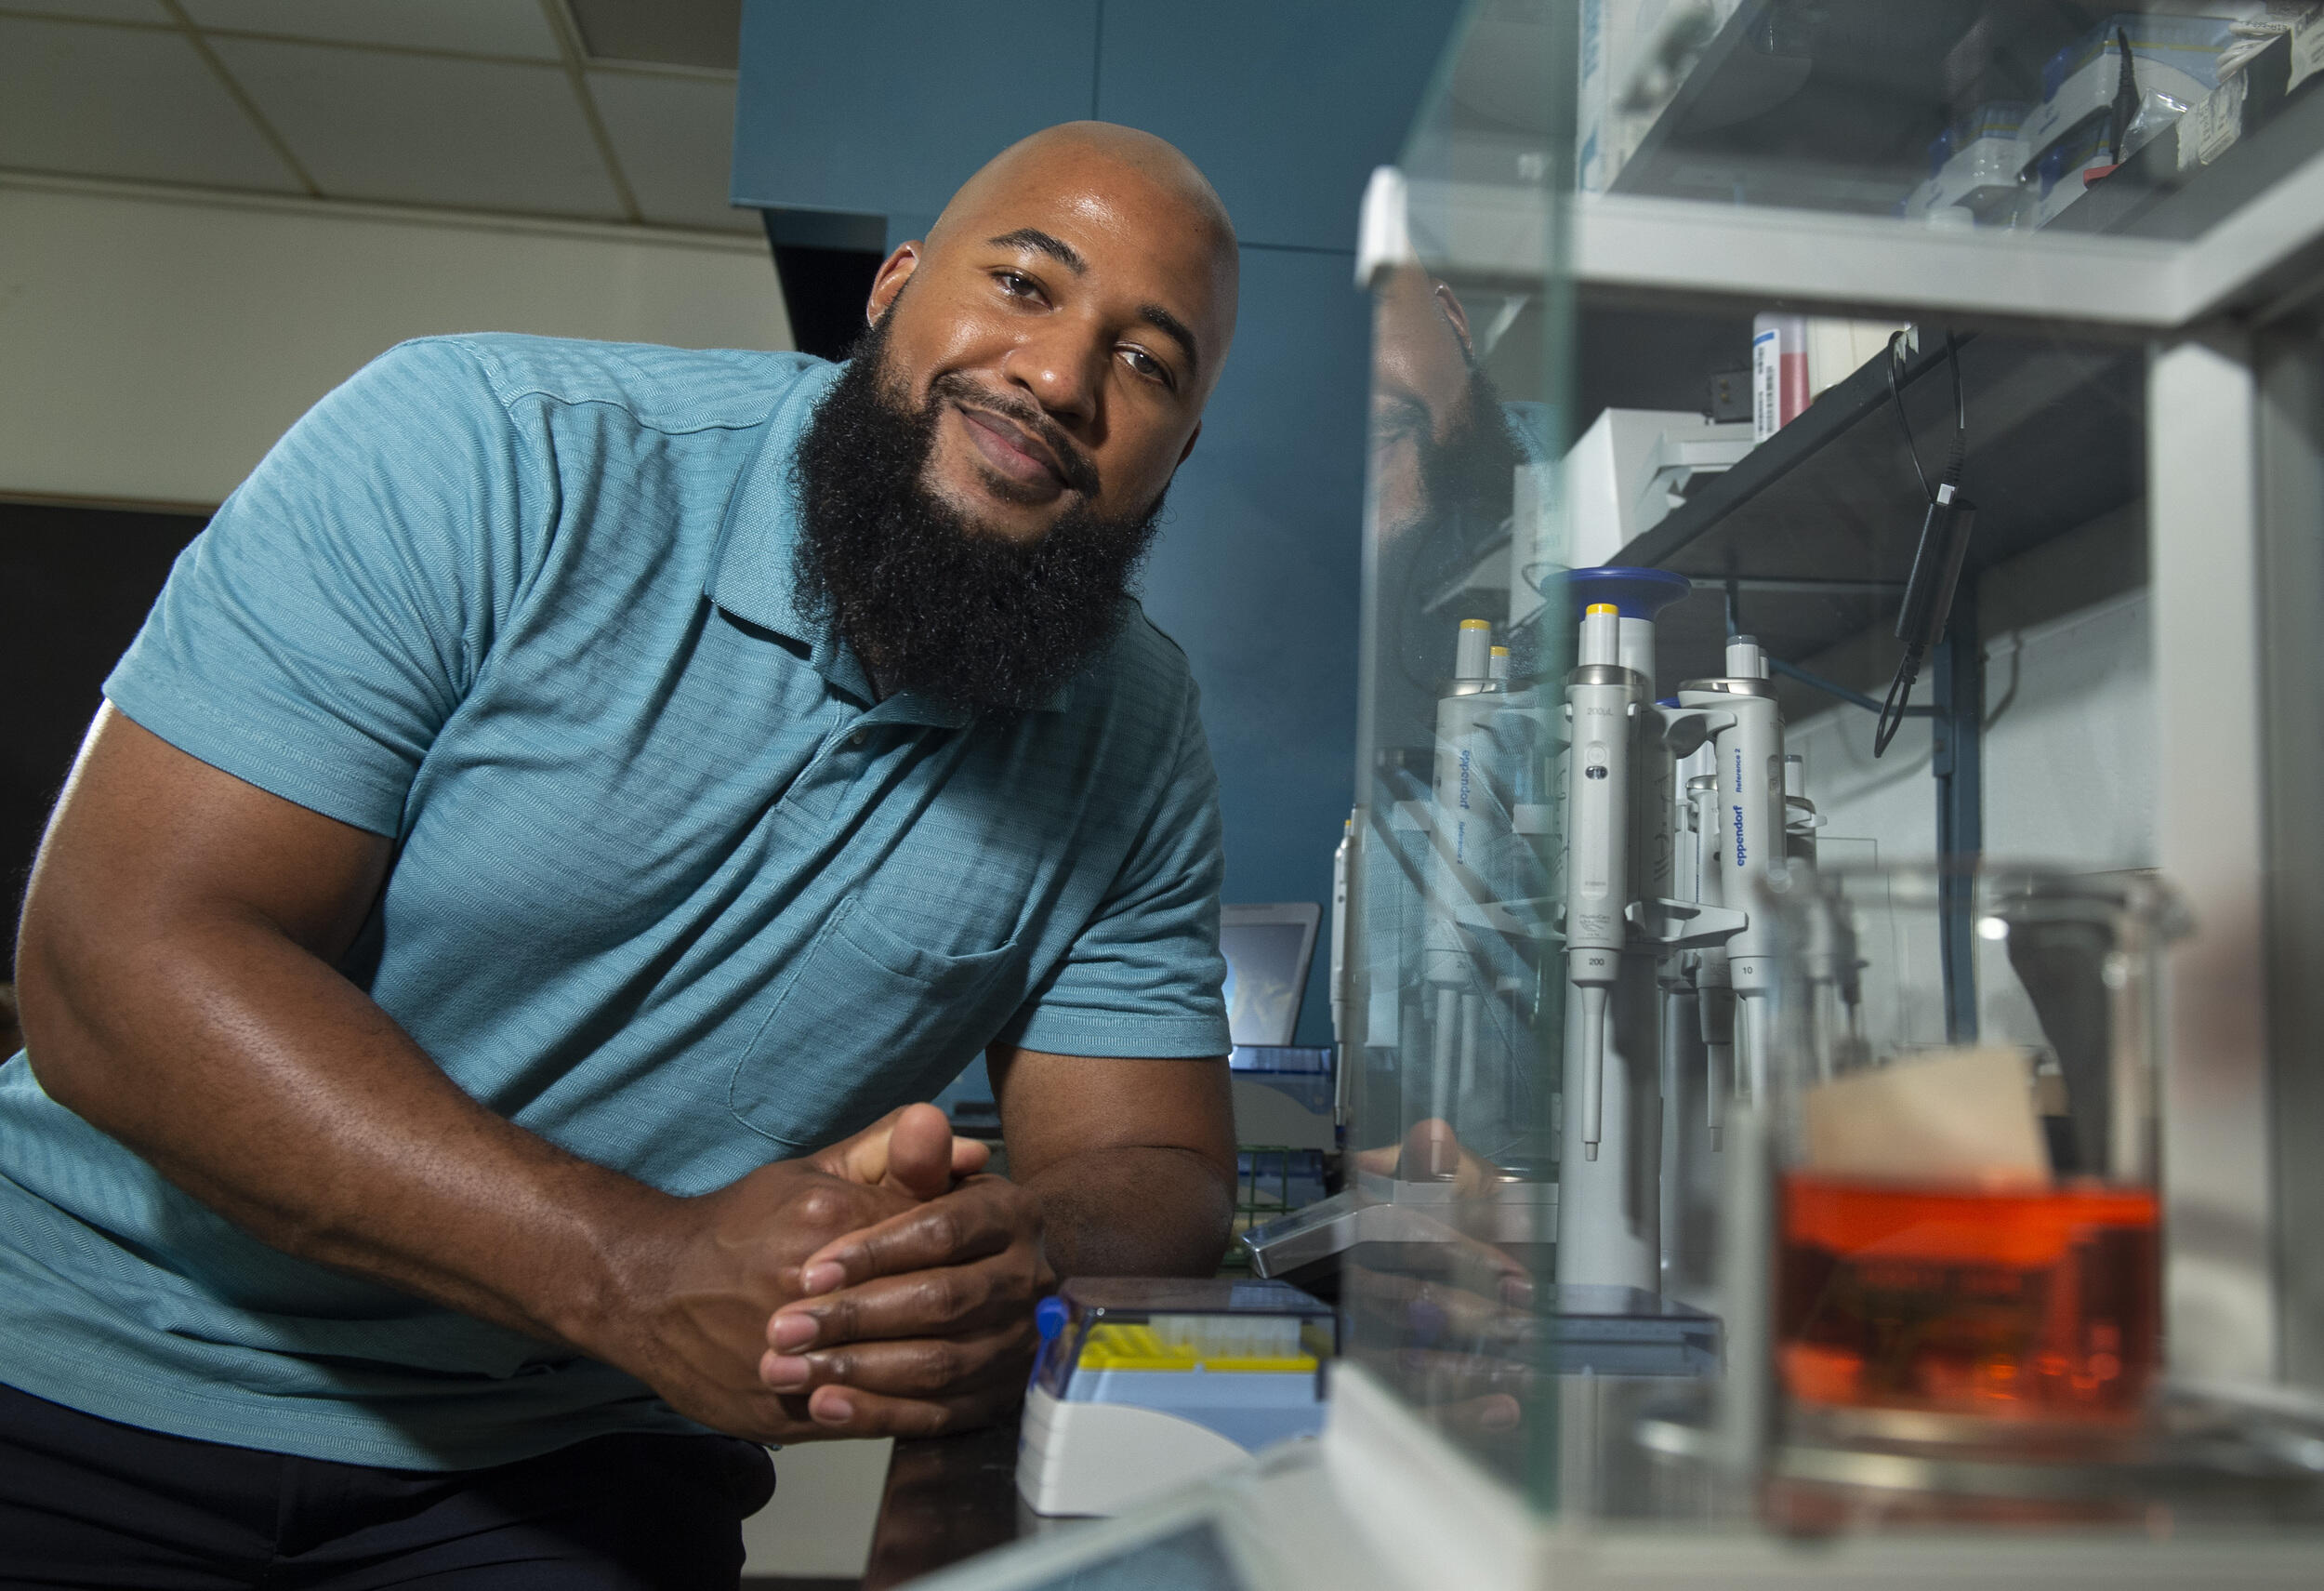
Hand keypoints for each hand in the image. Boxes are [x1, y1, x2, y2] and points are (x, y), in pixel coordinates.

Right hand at [590, 1104, 983, 1442]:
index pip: (932, 1238)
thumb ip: (893, 1156)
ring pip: (898, 1371)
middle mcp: (806, 1286)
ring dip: (944, 1365)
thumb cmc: (743, 1223)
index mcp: (827, 1218)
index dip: (964, 1252)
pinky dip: (902, 1411)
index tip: (985, 1260)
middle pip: (924, 1309)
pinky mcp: (776, 1409)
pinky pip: (861, 1417)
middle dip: (965, 1310)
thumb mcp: (815, 1171)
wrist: (649, 1287)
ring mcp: (790, 1355)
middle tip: (1000, 1313)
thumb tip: (971, 1151)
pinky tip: (929, 1399)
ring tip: (972, 1359)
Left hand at [757, 1168, 1054, 1437]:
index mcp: (1009, 1212)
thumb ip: (897, 1152)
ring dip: (859, 1371)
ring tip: (787, 1371)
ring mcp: (1016, 1342)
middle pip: (942, 1301)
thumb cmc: (883, 1219)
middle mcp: (1026, 1276)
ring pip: (940, 1364)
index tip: (810, 1273)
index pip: (942, 1230)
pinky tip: (824, 1408)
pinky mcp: (994, 1397)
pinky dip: (878, 1415)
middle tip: (782, 1330)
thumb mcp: (879, 1177)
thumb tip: (925, 1120)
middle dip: (856, 1318)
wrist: (913, 1281)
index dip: (875, 1252)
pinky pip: (939, 1416)